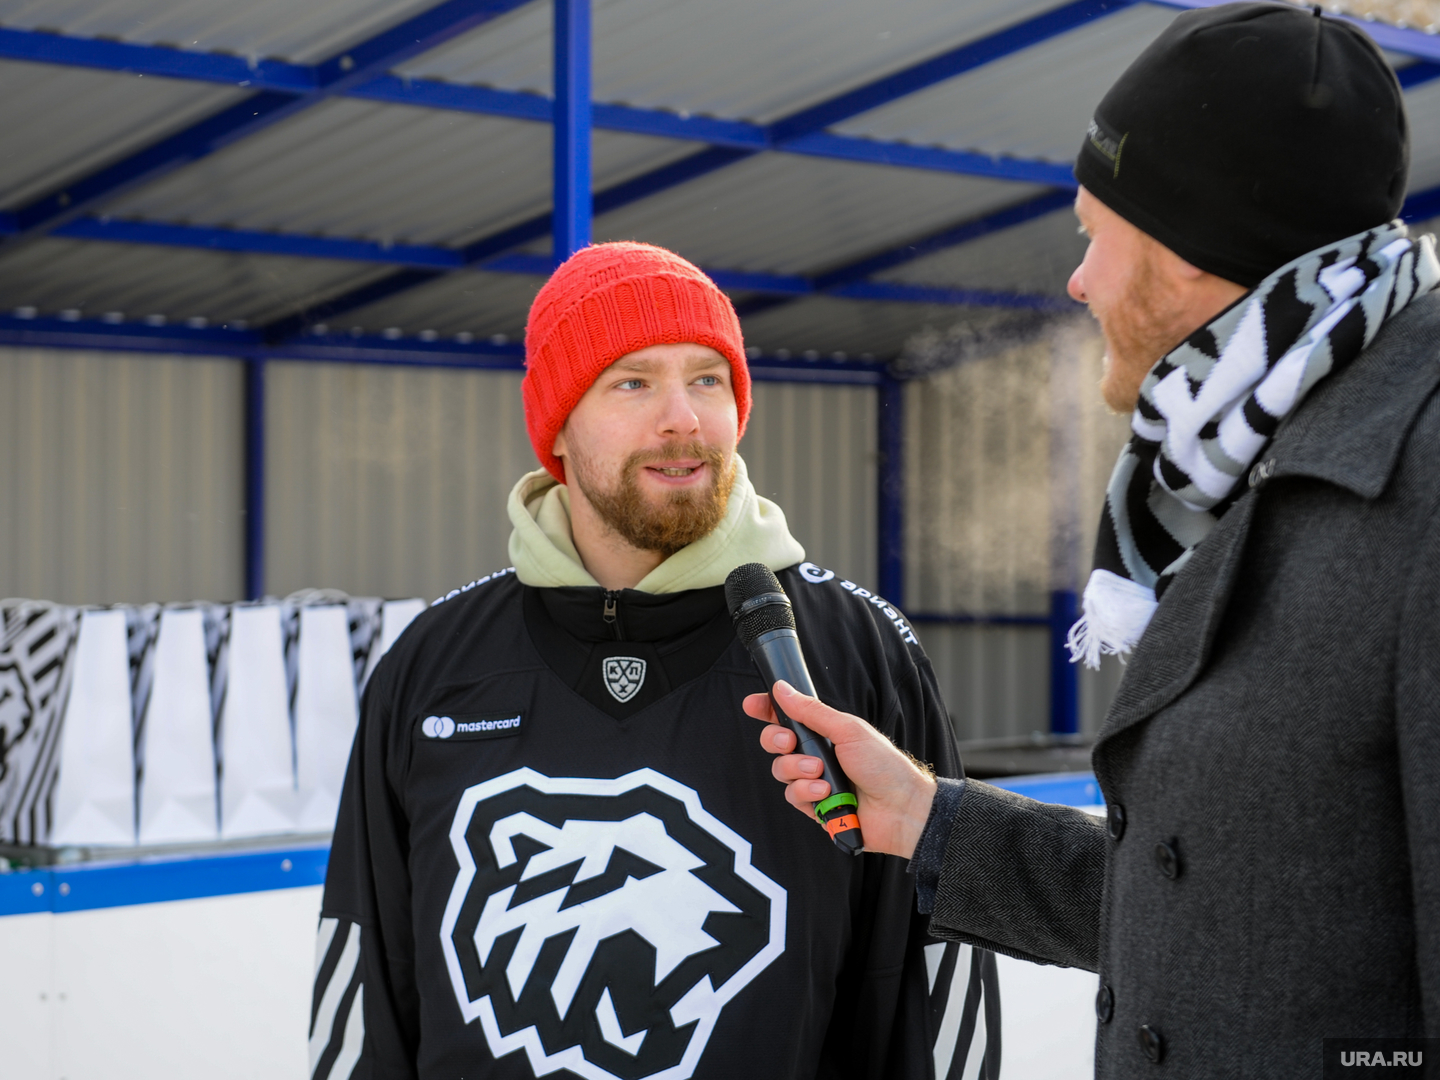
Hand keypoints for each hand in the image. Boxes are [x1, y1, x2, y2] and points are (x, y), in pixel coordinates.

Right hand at [744, 681, 936, 858]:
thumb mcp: (848, 729)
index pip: (787, 718)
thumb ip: (811, 711)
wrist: (901, 808)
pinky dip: (807, 792)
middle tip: (790, 742)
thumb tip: (782, 690)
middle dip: (777, 741)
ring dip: (798, 769)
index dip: (767, 710)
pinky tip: (826, 792)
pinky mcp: (814, 806)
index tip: (752, 705)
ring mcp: (814, 781)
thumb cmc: (884, 766)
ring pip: (781, 771)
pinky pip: (793, 796)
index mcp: (825, 732)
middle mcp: (816, 755)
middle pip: (775, 743)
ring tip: (822, 773)